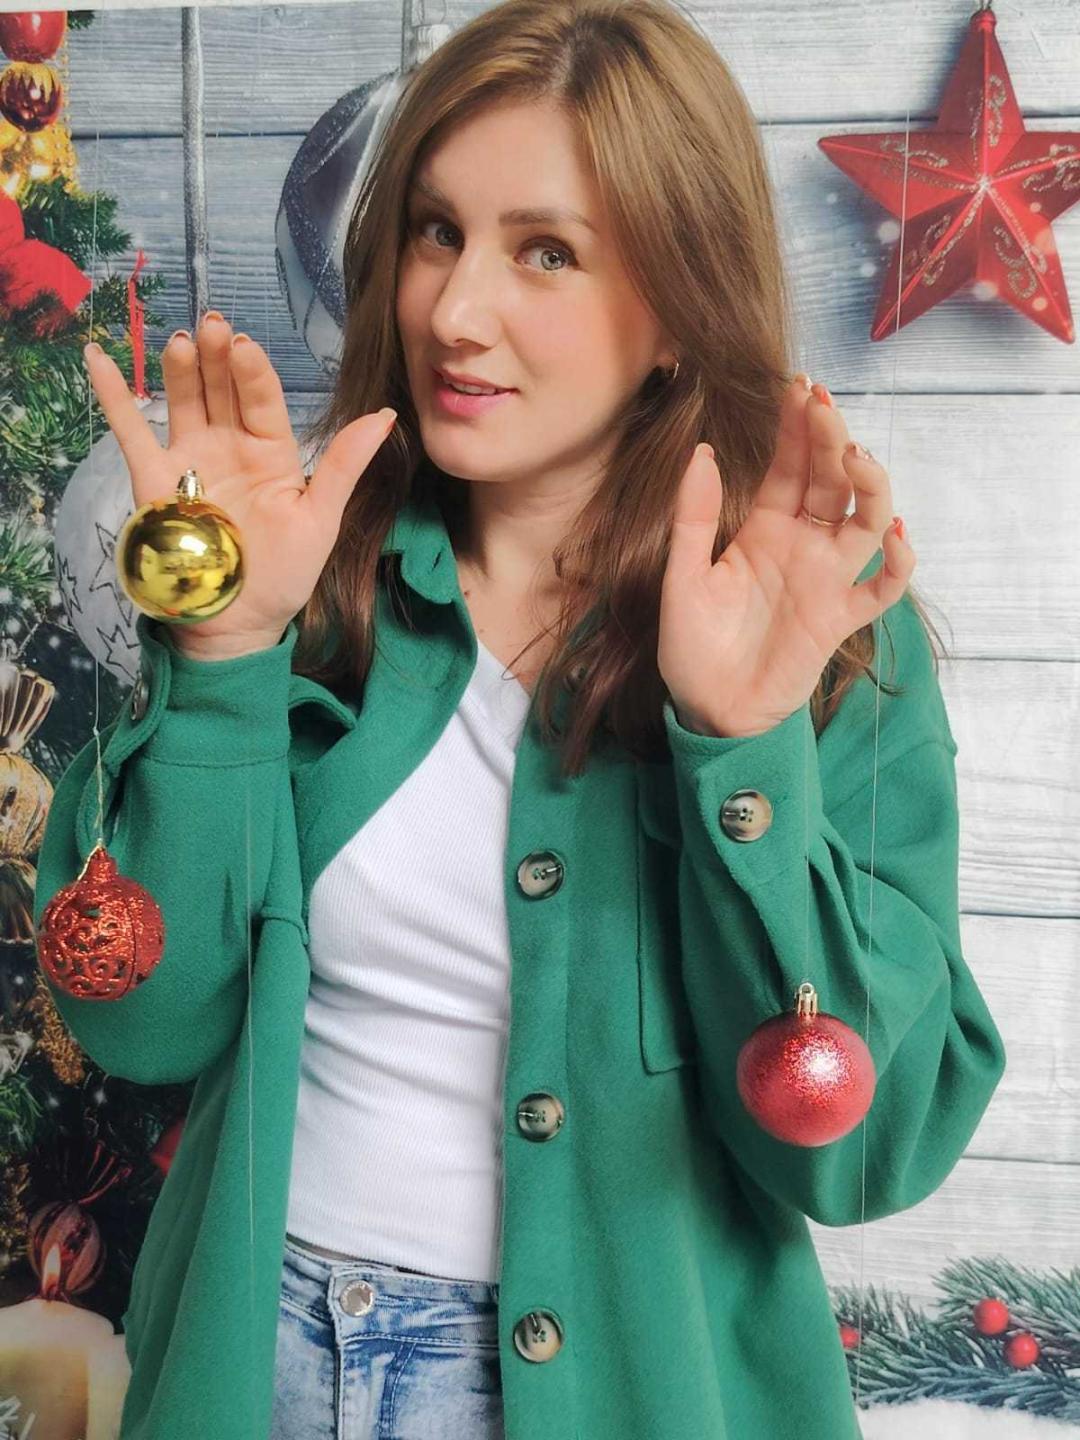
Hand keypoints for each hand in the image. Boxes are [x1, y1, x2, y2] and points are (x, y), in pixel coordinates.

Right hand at [84, 310, 396, 651]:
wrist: (237, 622)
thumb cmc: (283, 575)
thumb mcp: (321, 518)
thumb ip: (346, 464)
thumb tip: (386, 415)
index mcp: (271, 452)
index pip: (262, 399)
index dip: (253, 371)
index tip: (244, 345)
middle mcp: (229, 446)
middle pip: (221, 388)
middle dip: (216, 356)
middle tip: (213, 325)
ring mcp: (188, 459)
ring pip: (182, 400)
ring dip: (179, 367)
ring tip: (181, 338)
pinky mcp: (152, 479)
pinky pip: (130, 430)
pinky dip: (112, 394)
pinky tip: (97, 357)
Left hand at [657, 375, 914, 737]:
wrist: (709, 710)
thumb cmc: (692, 647)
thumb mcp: (681, 578)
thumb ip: (694, 518)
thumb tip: (704, 451)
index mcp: (763, 528)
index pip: (789, 466)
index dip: (797, 427)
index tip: (800, 386)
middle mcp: (802, 545)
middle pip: (830, 481)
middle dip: (831, 439)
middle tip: (823, 403)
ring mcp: (827, 579)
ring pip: (865, 521)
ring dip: (869, 487)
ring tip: (855, 458)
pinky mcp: (841, 619)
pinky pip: (882, 588)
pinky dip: (897, 563)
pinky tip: (893, 535)